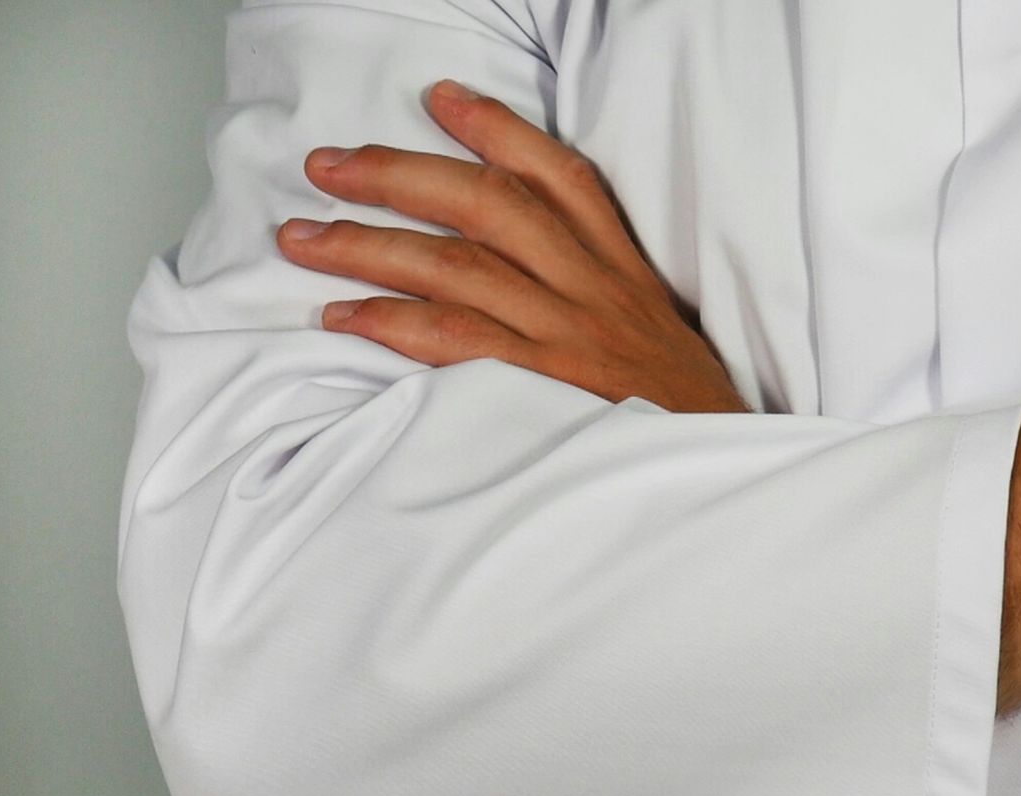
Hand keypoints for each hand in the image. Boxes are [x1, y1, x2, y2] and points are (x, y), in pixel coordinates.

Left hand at [275, 79, 746, 413]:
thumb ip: (600, 294)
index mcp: (623, 271)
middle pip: (488, 205)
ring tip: (301, 237)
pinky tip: (343, 315)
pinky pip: (455, 341)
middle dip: (398, 175)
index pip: (561, 177)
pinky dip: (391, 323)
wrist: (718, 472)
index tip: (440, 98)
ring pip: (455, 265)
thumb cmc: (680, 414)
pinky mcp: (544, 388)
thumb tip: (521, 266)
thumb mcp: (657, 334)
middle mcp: (593, 291)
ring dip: (368, 245)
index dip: (497, 129)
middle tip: (327, 166)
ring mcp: (567, 337)